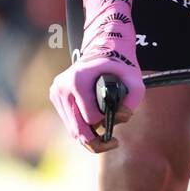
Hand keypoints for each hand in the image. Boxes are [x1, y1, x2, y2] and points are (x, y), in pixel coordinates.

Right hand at [48, 0, 145, 152]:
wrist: (103, 47)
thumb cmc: (119, 64)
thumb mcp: (134, 78)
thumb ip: (134, 98)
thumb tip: (120, 117)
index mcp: (78, 80)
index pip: (91, 118)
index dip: (108, 123)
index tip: (122, 117)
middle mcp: (62, 87)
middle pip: (77, 129)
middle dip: (95, 141)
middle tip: (114, 143)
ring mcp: (56, 91)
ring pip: (71, 128)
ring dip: (88, 136)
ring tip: (106, 140)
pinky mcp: (55, 95)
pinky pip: (68, 121)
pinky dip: (81, 127)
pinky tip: (94, 127)